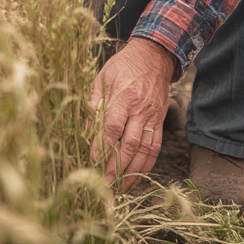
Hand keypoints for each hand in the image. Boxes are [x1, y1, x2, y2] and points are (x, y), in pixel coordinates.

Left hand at [90, 37, 176, 191]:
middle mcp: (140, 108)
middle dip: (117, 165)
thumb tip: (83, 131)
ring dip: (133, 171)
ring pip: (145, 149)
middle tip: (106, 182)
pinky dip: (147, 164)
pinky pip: (156, 146)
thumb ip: (93, 104)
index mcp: (123, 96)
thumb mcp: (103, 78)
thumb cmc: (123, 66)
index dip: (102, 146)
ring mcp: (152, 116)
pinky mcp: (160, 121)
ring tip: (121, 187)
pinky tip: (137, 176)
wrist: (153, 57)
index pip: (112, 126)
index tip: (92, 161)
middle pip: (130, 142)